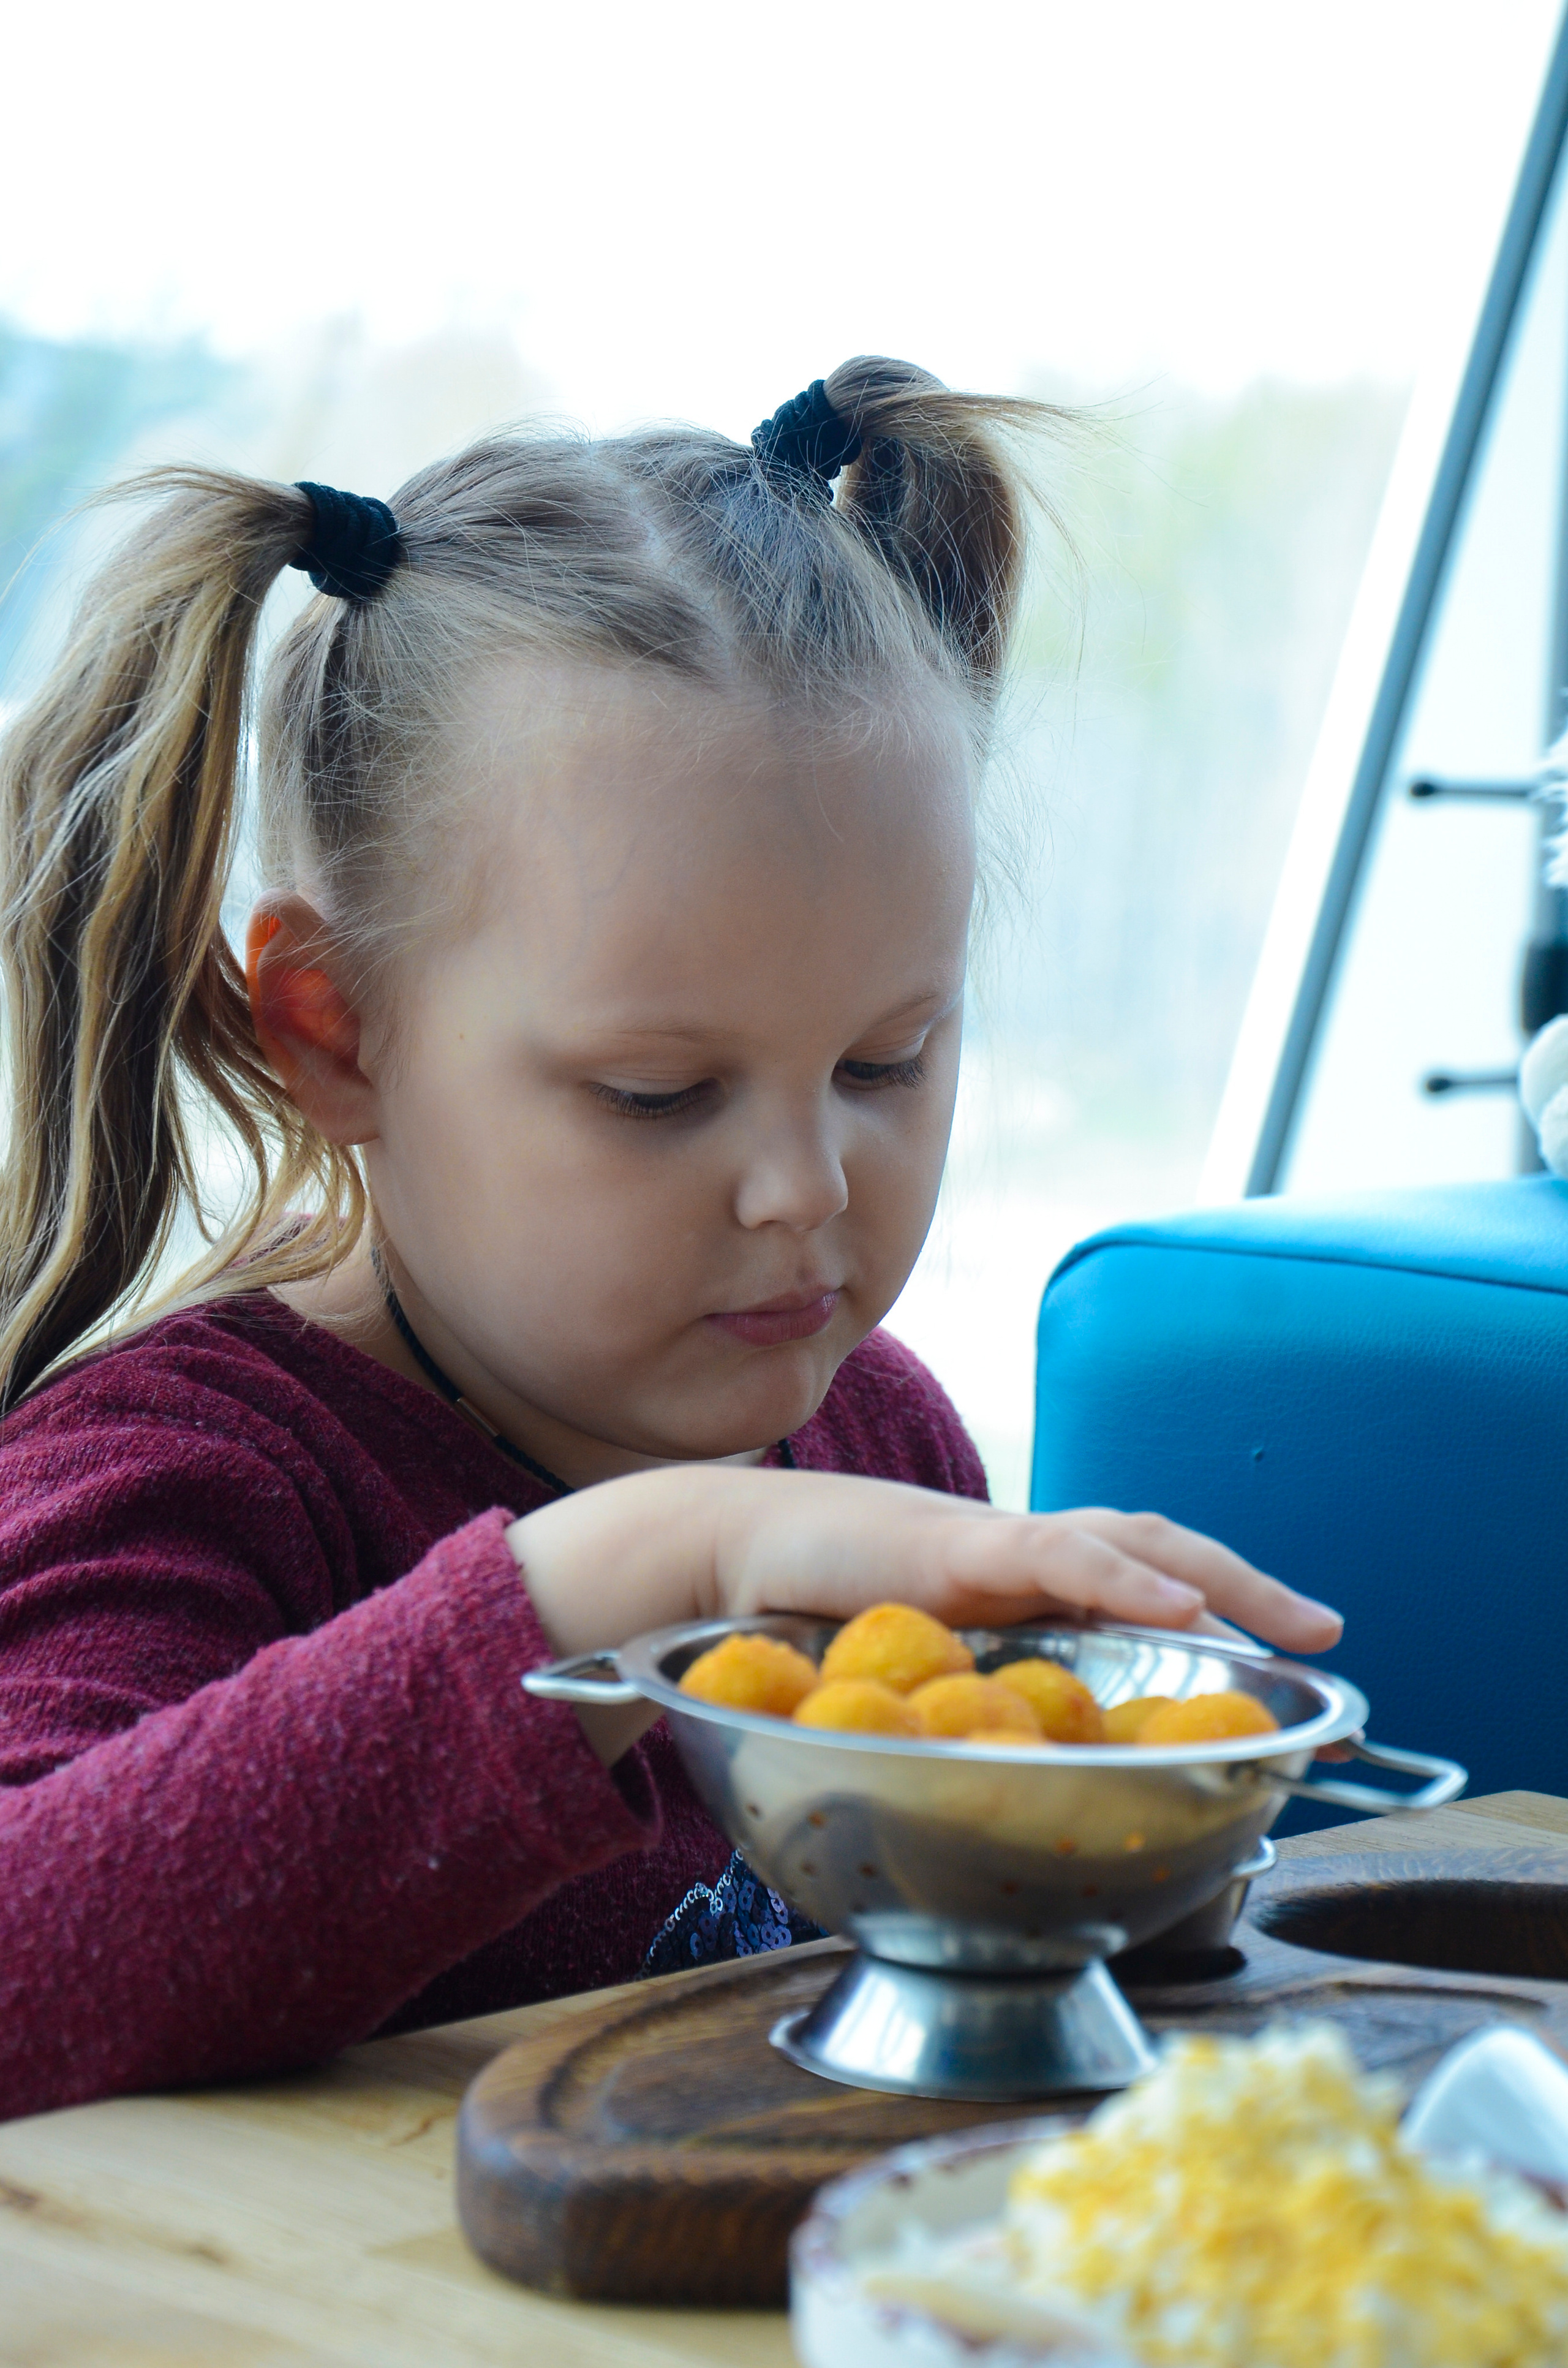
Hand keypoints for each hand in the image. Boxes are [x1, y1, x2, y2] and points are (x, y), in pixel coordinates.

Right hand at [510, 1468, 1340, 1763]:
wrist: (718, 1558)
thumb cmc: (803, 1619)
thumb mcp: (901, 1674)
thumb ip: (956, 1706)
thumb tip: (993, 1780)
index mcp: (1013, 1586)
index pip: (1134, 1584)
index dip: (1213, 1613)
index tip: (1285, 1663)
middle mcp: (1017, 1556)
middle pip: (1159, 1553)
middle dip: (1248, 1593)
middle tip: (1326, 1640)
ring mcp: (990, 1546)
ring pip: (1130, 1544)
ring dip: (1218, 1581)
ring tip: (1291, 1624)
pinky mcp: (954, 1549)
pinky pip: (1057, 1555)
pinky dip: (1126, 1577)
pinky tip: (1179, 1607)